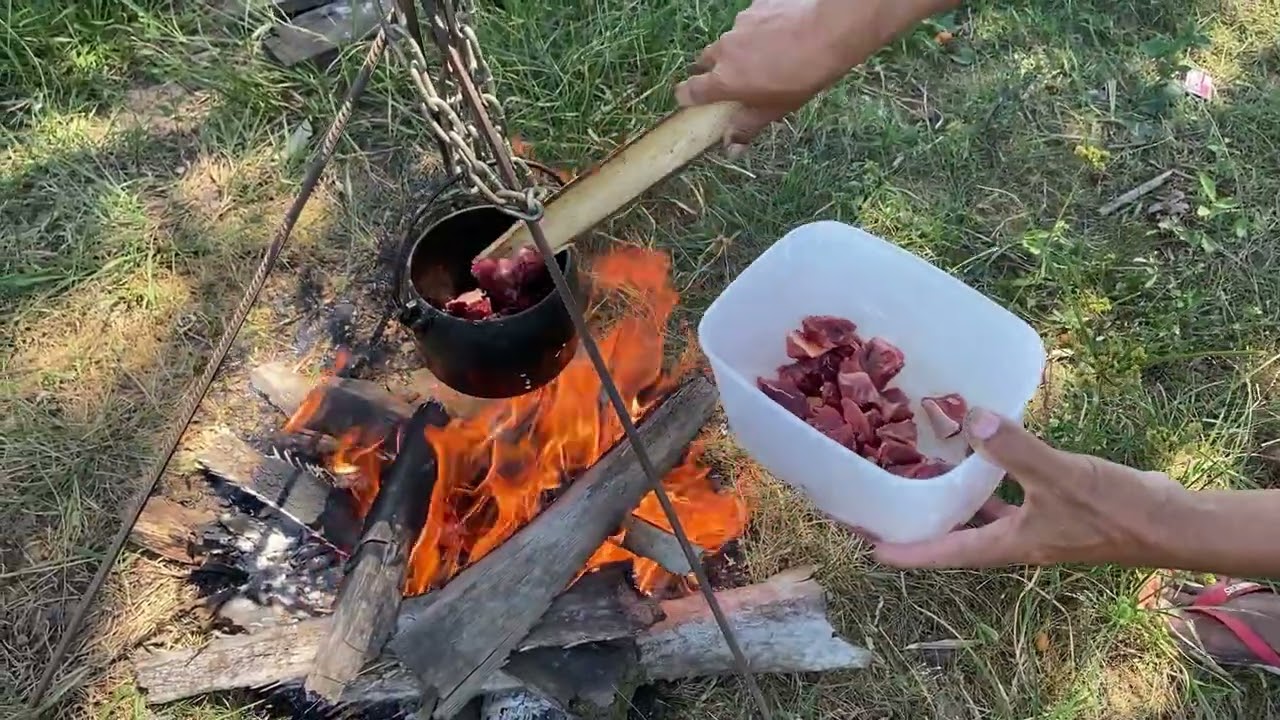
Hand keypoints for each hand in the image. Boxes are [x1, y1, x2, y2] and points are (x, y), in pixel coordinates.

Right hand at [675, 0, 957, 145]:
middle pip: (707, 61)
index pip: (689, 91)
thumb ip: (747, 126)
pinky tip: (781, 35)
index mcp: (724, 80)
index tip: (694, 100)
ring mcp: (739, 24)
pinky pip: (750, 21)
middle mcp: (724, 50)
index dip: (689, 96)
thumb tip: (731, 147)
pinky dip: (758, 29)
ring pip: (731, 40)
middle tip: (738, 80)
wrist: (829, 32)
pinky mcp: (755, 6)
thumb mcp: (775, 110)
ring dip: (741, 49)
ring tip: (769, 55)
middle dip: (716, 71)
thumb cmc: (802, 77)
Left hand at [870, 408, 1190, 568]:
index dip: (905, 551)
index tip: (867, 545)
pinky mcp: (1052, 504)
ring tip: (918, 472)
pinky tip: (979, 451)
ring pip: (978, 513)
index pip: (943, 553)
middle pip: (952, 535)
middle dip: (918, 522)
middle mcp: (1013, 538)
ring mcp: (1033, 523)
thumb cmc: (1115, 510)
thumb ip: (1016, 450)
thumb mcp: (1060, 476)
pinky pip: (1006, 492)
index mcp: (1006, 544)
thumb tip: (970, 418)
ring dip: (950, 497)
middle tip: (882, 501)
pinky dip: (988, 476)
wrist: (1170, 521)